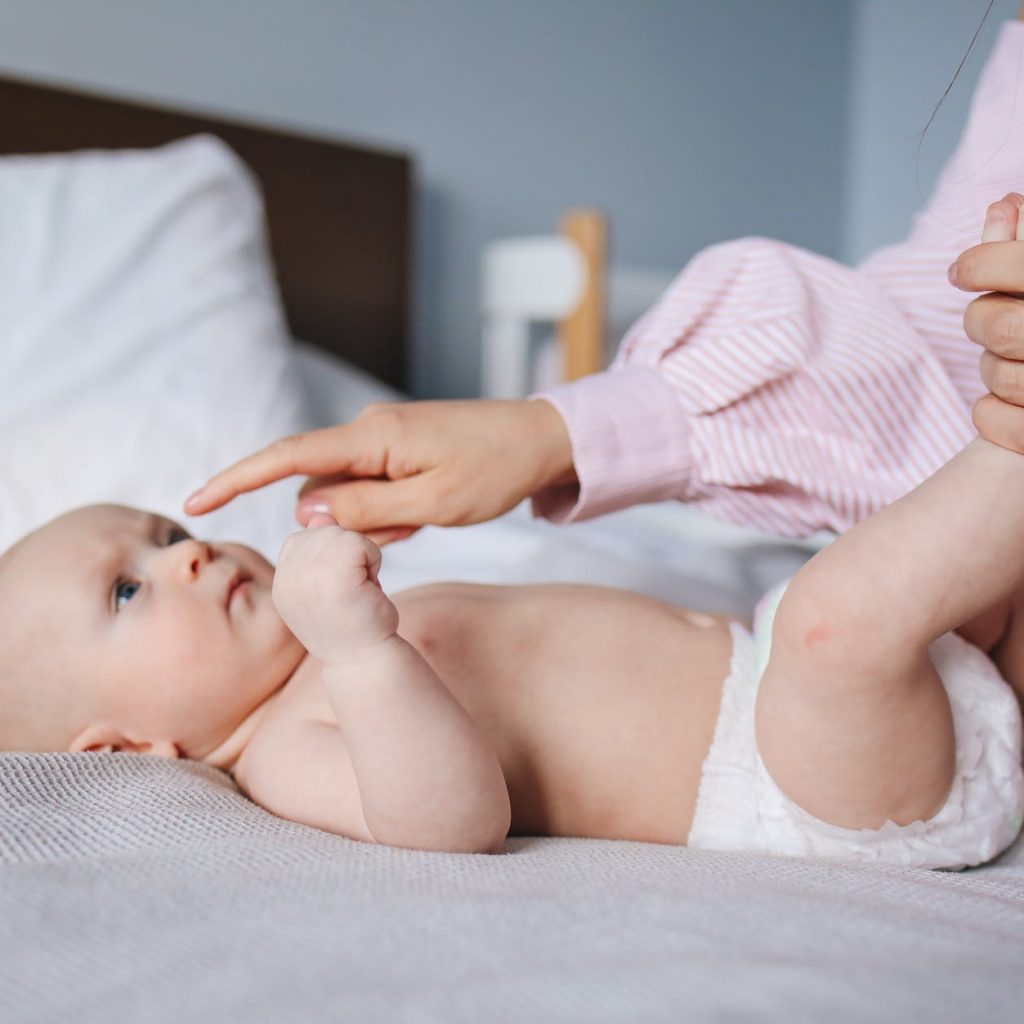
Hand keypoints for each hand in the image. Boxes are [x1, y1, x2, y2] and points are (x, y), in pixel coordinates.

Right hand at [184, 398, 575, 543]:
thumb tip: (306, 511)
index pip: (288, 456)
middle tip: (411, 528)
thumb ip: (365, 510)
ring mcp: (385, 437)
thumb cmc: (495, 470)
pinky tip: (432, 508)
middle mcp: (370, 429)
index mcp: (373, 436)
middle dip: (349, 523)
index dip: (238, 478)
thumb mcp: (433, 504)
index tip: (198, 500)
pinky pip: (374, 488)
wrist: (543, 440)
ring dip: (379, 520)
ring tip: (430, 515)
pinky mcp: (400, 447)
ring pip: (350, 494)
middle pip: (322, 486)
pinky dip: (394, 511)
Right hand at [271, 511, 398, 661]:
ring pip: (345, 535)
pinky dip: (374, 563)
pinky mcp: (333, 574)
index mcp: (282, 579)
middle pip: (326, 531)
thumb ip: (321, 547)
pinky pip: (361, 543)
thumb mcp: (331, 582)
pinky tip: (368, 592)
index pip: (306, 538)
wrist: (366, 661)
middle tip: (352, 594)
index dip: (334, 559)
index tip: (338, 593)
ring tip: (358, 593)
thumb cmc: (354, 623)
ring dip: (364, 561)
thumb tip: (320, 516)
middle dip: (350, 557)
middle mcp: (287, 576)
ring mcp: (308, 574)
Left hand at [950, 192, 1023, 452]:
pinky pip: (1002, 424)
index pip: (1014, 265)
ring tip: (1014, 360)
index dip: (977, 265)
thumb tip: (1000, 206)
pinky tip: (1001, 402)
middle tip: (986, 317)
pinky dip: (991, 414)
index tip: (962, 270)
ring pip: (997, 376)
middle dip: (980, 320)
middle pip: (995, 325)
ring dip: (992, 369)